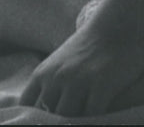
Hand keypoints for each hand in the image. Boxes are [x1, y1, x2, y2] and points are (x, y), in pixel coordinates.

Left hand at [20, 24, 143, 117]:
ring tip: (80, 121)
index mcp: (43, 74)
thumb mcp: (59, 64)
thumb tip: (39, 110)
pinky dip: (93, 121)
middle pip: (47, 115)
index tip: (43, 120)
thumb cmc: (88, 49)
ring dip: (74, 122)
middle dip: (54, 122)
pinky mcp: (101, 85)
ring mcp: (79, 81)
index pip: (27, 106)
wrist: (116, 26)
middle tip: (64, 122)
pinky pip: (92, 115)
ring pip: (67, 118)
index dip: (33, 117)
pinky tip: (98, 119)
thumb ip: (47, 87)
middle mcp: (57, 78)